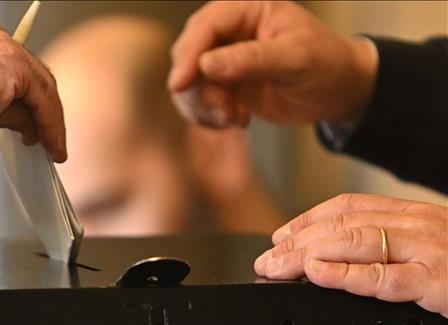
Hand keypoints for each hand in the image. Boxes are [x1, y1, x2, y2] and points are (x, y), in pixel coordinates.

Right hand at [168, 1, 377, 127]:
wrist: (338, 92)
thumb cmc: (326, 65)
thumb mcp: (295, 59)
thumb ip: (251, 59)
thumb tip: (206, 64)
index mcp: (247, 8)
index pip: (205, 26)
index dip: (189, 55)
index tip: (180, 86)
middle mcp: (229, 29)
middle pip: (187, 54)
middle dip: (197, 87)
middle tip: (222, 110)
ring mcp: (222, 58)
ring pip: (188, 82)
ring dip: (205, 107)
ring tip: (235, 118)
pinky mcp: (221, 83)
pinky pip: (196, 101)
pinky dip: (210, 116)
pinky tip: (237, 120)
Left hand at [254, 193, 447, 317]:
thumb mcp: (436, 249)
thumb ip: (397, 248)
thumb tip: (339, 260)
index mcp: (417, 216)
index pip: (349, 207)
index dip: (307, 219)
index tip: (278, 234)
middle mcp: (421, 226)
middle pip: (342, 224)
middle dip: (295, 241)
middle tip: (265, 259)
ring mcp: (430, 252)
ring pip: (354, 243)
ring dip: (304, 256)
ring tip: (275, 268)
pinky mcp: (439, 283)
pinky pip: (384, 277)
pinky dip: (344, 275)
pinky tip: (316, 274)